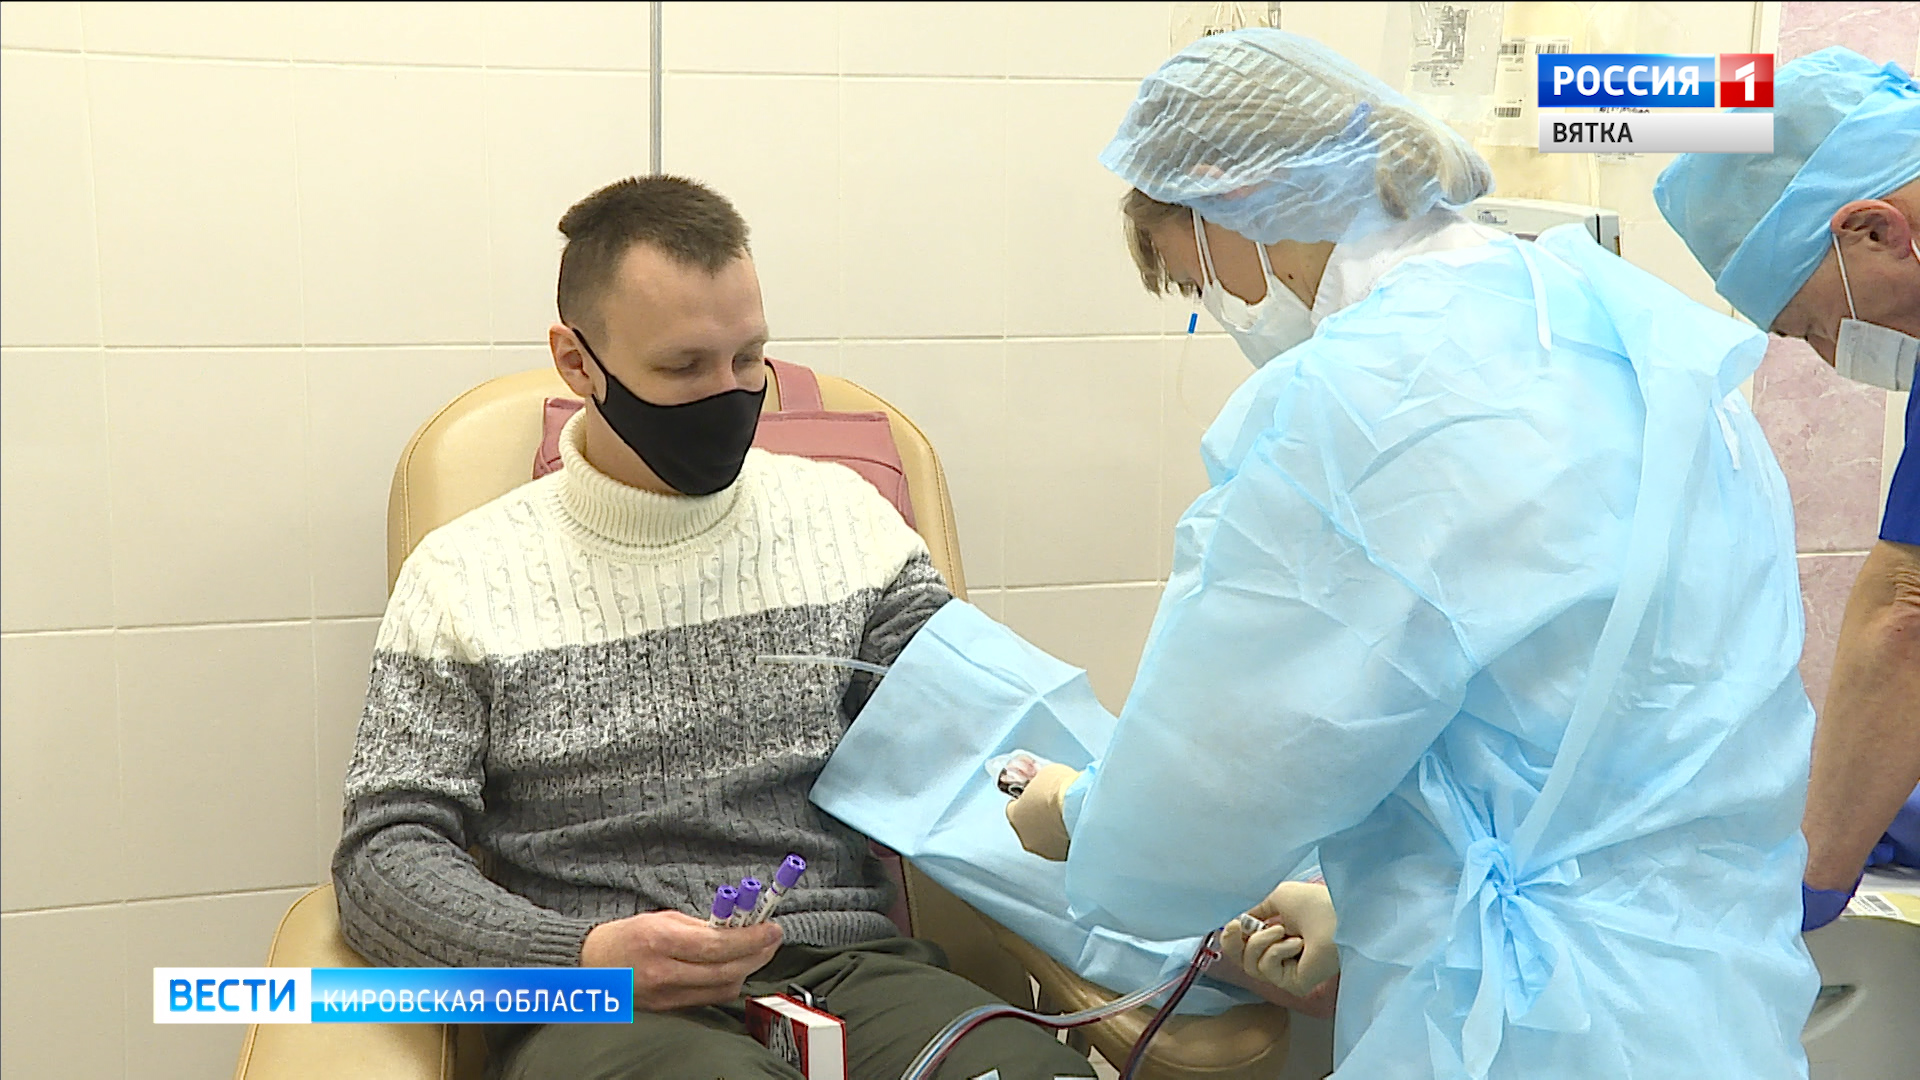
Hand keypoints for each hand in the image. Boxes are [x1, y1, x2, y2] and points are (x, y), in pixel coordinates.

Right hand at [581, 910, 782, 1011]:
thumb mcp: (662, 918)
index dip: (751, 939)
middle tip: (772, 940)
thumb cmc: (626, 937)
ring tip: (754, 952)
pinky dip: (724, 984)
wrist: (590, 967)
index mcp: (660, 941)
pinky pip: (707, 999)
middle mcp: (663, 973)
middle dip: (757, 954)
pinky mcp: (667, 1011)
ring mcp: (665, 997)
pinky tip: (730, 969)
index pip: (717, 945)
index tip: (771, 930)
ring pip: (721, 990)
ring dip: (744, 970)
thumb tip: (738, 926)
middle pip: (725, 971)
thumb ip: (701, 925)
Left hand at [1005, 764, 1081, 860]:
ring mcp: (1045, 850)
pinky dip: (1066, 838)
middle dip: (1038, 817)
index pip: (1013, 808)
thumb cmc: (1061, 789)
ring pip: (1045, 839)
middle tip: (1053, 805)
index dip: (1024, 800)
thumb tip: (1044, 785)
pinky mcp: (1064, 857)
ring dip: (1052, 830)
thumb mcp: (1045, 775)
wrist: (1083, 808)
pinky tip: (1076, 826)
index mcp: (1014, 816)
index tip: (1035, 794)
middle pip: (1028, 826)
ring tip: (1068, 816)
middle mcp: (1025, 837)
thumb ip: (1039, 784)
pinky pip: (1061, 846)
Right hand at [1217, 882, 1337, 996]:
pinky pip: (1267, 970)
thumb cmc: (1315, 903)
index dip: (1232, 935)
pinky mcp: (1293, 984)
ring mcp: (1287, 972)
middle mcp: (1282, 955)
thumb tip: (1238, 924)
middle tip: (1238, 927)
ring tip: (1283, 931)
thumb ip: (1255, 912)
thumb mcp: (1277, 898)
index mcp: (1279, 934)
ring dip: (1260, 942)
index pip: (1244, 944)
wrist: (1337, 916)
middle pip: (1240, 959)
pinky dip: (1277, 952)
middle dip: (1233, 942)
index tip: (1233, 923)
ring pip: (1250, 964)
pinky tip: (1298, 944)